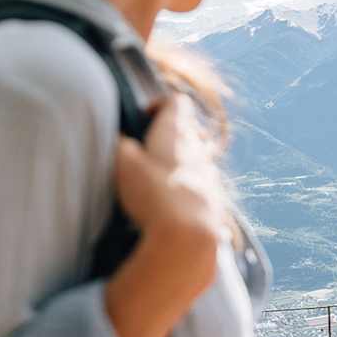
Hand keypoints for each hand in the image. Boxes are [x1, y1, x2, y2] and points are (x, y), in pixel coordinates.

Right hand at [115, 94, 228, 244]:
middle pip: (189, 130)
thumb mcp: (124, 163)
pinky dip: (187, 190)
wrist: (188, 235)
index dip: (159, 104)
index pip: (176, 101)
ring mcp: (210, 175)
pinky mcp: (215, 201)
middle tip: (148, 151)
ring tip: (158, 180)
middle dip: (169, 136)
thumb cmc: (154, 193)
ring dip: (180, 163)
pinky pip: (202, 187)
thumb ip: (121, 145)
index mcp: (177, 131)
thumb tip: (120, 139)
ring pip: (198, 159)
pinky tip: (171, 206)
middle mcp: (199, 149)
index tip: (144, 117)